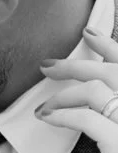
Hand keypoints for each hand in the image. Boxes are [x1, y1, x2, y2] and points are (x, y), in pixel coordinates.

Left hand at [38, 27, 117, 152]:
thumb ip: (113, 115)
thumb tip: (92, 90)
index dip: (113, 48)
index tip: (89, 34)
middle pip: (117, 74)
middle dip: (80, 62)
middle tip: (47, 64)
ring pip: (101, 90)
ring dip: (65, 91)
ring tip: (42, 103)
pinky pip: (89, 118)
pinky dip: (64, 113)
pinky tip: (46, 117)